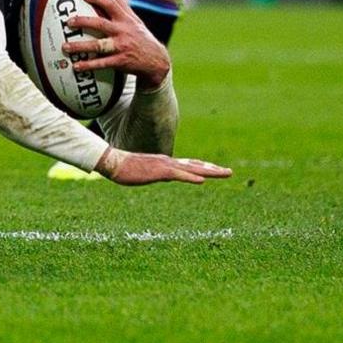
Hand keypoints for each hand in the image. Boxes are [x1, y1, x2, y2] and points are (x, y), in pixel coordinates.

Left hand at [61, 0, 170, 89]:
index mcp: (126, 20)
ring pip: (98, 45)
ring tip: (65, 47)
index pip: (111, 5)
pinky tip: (76, 67)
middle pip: (100, 24)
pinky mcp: (120, 62)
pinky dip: (89, 65)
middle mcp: (123, 32)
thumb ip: (124, 8)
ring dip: (80, 47)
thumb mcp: (136, 22)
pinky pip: (102, 63)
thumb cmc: (143, 39)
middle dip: (83, 21)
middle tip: (68, 22)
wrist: (156, 61)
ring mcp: (121, 47)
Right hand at [95, 147, 231, 184]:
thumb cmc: (125, 168)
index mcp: (166, 163)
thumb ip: (157, 173)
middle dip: (214, 169)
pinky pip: (178, 175)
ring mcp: (165, 166)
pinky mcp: (159, 171)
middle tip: (230, 172)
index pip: (190, 164)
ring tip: (224, 173)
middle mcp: (169, 162)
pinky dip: (191, 177)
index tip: (216, 170)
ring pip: (192, 168)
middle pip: (196, 165)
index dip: (204, 167)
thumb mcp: (146, 172)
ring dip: (209, 171)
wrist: (113, 162)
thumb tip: (164, 176)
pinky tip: (202, 180)